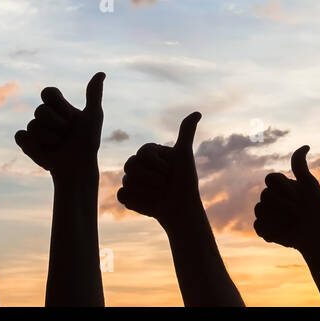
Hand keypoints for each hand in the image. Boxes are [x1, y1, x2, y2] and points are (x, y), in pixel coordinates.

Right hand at [15, 72, 104, 184]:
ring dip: (50, 138)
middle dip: (57, 124)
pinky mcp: (27, 144)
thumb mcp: (93, 117)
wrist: (79, 167)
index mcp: (58, 107)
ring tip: (59, 146)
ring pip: (33, 126)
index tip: (70, 116)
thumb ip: (94, 95)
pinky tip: (45, 152)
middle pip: (40, 110)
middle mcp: (45, 116)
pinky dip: (32, 144)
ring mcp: (34, 130)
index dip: (58, 104)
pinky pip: (20, 136)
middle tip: (66, 134)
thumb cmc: (88, 143)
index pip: (48, 92)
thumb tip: (101, 72)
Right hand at [117, 112, 203, 228]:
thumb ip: (186, 133)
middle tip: (164, 184)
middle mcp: (138, 164)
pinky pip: (122, 195)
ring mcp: (131, 180)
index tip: (170, 171)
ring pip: (127, 181)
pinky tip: (148, 202)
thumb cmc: (185, 181)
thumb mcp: (184, 155)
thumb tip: (197, 112)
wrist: (181, 207)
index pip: (143, 154)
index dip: (158, 165)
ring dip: (148, 191)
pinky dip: (135, 200)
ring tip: (159, 194)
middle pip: (130, 166)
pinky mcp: (127, 196)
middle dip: (151, 178)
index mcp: (148, 152)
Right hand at [253, 145, 319, 251]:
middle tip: (297, 213)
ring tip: (291, 223)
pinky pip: (258, 226)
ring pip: (259, 211)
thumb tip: (306, 145)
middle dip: (283, 205)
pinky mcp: (264, 229)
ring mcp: (267, 213)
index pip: (270, 178)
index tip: (297, 196)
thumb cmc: (317, 209)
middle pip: (264, 195)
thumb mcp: (310, 185)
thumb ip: (301, 167)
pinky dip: (271, 230)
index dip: (283, 189)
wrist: (318, 236)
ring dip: (278, 218)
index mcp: (281, 185)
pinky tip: (284, 232)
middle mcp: (272, 197)